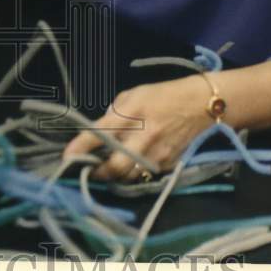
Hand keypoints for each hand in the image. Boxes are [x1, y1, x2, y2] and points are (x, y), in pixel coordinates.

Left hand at [63, 78, 212, 181]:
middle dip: (98, 171)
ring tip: (108, 166)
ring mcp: (157, 154)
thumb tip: (99, 133)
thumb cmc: (164, 95)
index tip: (67, 156)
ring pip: (128, 176)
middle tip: (90, 167)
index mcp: (132, 113)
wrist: (202, 105)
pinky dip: (133, 172)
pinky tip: (130, 164)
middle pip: (114, 167)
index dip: (81, 147)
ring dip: (115, 175)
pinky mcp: (168, 165)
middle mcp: (144, 136)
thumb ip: (114, 113)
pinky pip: (143, 175)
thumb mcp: (134, 95)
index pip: (100, 133)